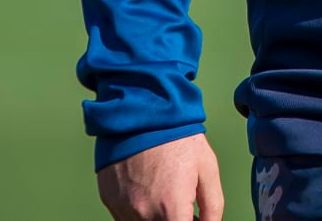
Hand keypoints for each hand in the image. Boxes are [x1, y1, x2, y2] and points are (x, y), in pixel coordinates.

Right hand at [97, 132, 225, 220]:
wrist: (141, 110)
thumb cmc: (179, 138)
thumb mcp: (207, 169)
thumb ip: (213, 207)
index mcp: (170, 209)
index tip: (195, 218)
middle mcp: (142, 214)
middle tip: (186, 211)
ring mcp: (122, 209)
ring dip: (156, 219)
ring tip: (167, 197)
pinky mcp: (108, 200)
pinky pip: (125, 218)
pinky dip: (139, 213)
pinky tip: (149, 191)